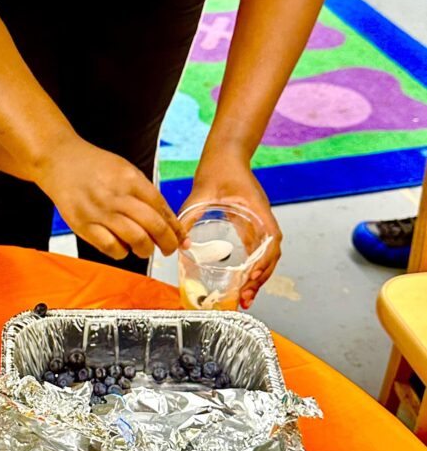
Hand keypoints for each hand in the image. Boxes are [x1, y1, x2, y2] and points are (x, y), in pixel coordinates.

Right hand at [37, 136, 185, 261]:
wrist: (59, 160)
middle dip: (168, 243)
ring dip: (146, 250)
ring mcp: (99, 212)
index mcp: (131, 179)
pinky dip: (122, 252)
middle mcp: (117, 196)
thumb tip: (166, 220)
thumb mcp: (125, 170)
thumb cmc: (93, 166)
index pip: (162, 209)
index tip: (181, 238)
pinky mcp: (83, 225)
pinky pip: (112, 248)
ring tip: (144, 248)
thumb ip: (144, 192)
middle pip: (154, 227)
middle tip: (169, 249)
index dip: (176, 228)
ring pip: (136, 240)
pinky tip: (121, 246)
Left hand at [184, 153, 281, 307]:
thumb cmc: (218, 168)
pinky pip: (258, 248)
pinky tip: (243, 278)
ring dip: (259, 276)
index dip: (264, 262)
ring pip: (267, 254)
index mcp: (257, 209)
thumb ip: (190, 215)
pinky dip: (254, 265)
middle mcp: (263, 217)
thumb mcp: (201, 192)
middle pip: (271, 255)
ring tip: (245, 295)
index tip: (252, 277)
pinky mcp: (252, 222)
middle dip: (261, 279)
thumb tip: (181, 243)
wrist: (226, 152)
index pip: (271, 241)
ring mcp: (259, 221)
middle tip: (245, 298)